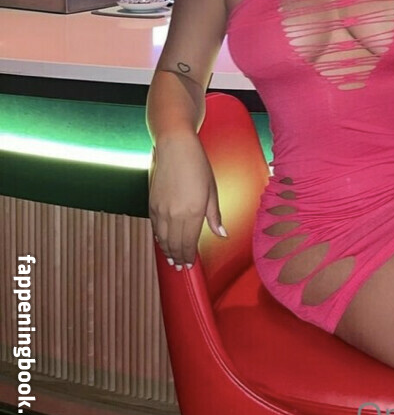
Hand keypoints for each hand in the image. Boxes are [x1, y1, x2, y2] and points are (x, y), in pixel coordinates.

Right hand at [149, 135, 224, 269]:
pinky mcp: (152, 203)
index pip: (189, 243)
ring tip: (172, 259)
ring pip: (162, 238)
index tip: (190, 265)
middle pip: (174, 244)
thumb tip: (221, 234)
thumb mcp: (212, 191)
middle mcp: (174, 215)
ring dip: (167, 250)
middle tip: (180, 267)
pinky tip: (162, 241)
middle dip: (178, 257)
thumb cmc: (198, 166)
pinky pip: (155, 227)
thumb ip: (214, 216)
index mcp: (192, 213)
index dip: (189, 256)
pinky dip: (159, 238)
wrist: (176, 148)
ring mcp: (161, 209)